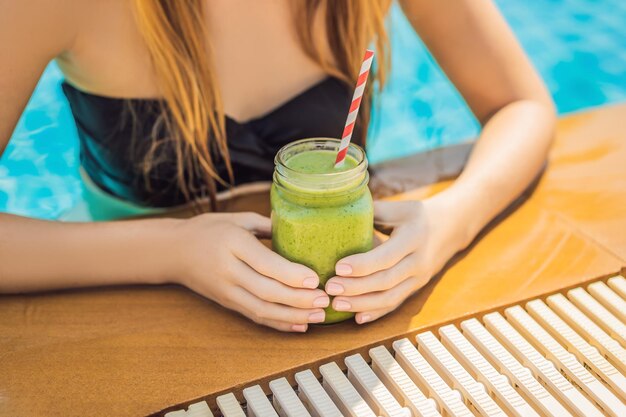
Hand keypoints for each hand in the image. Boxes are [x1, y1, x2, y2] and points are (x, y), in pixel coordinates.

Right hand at [172, 212, 328, 331]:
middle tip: (324, 299)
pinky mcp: (227, 303)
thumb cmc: (209, 229)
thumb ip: (269, 226)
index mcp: (232, 244)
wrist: (173, 251)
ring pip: (262, 309)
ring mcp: (226, 290)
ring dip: (292, 316)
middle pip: (266, 291)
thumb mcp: (238, 219)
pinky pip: (255, 316)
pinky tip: (299, 326)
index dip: (291, 275)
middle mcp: (228, 270)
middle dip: (298, 299)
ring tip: (318, 316)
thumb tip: (303, 229)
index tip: (315, 279)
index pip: (265, 263)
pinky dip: (278, 323)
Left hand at [325, 198, 465, 323]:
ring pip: (390, 297)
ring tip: (335, 304)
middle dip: (355, 287)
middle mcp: (419, 261)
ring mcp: (419, 278)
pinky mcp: (416, 288)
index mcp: (414, 237)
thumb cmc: (418, 215)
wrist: (452, 227)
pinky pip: (395, 303)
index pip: (387, 256)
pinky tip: (357, 318)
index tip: (338, 267)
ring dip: (361, 304)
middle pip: (386, 281)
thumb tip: (339, 211)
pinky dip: (376, 313)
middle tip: (329, 288)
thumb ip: (372, 212)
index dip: (362, 265)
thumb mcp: (399, 208)